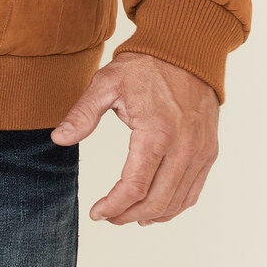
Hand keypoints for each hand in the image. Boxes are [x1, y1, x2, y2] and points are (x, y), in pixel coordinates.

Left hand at [50, 52, 218, 224]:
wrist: (186, 50)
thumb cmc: (144, 66)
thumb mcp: (107, 83)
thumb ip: (83, 114)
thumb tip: (58, 138)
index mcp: (156, 131)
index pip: (135, 185)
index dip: (114, 206)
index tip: (97, 213)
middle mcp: (183, 146)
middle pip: (157, 201)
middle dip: (129, 215)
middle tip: (108, 217)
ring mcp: (200, 151)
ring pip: (177, 201)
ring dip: (152, 215)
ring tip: (127, 215)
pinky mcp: (209, 151)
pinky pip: (193, 190)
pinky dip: (174, 206)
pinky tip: (156, 208)